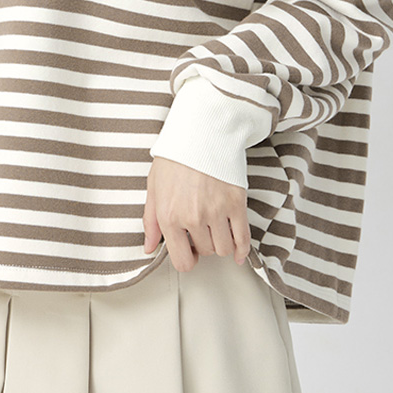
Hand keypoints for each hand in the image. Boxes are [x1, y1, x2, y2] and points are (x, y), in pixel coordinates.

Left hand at [143, 155, 250, 271]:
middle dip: (204, 243)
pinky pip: (243, 238)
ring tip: (215, 228)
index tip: (189, 250)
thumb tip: (149, 247)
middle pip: (206, 252)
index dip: (187, 258)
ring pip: (224, 248)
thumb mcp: (154, 187)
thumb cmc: (176, 156)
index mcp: (169, 216)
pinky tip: (238, 251)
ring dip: (221, 243)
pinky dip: (242, 249)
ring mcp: (217, 212)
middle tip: (202, 228)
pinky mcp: (236, 203)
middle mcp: (193, 218)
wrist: (201, 131)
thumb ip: (150, 221)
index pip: (183, 261)